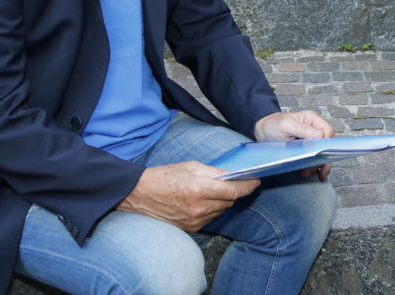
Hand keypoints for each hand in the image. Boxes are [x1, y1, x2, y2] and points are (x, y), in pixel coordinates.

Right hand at [117, 161, 258, 231]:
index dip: (248, 185)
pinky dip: (212, 209)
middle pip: (230, 201)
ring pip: (221, 210)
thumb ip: (214, 172)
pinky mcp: (191, 228)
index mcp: (200, 189)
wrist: (139, 194)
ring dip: (223, 200)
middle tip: (234, 181)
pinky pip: (211, 218)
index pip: (234, 191)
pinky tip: (203, 200)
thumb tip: (233, 175)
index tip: (255, 180)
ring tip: (213, 190)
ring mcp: (195, 220)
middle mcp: (199, 208)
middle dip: (234, 191)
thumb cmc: (164, 176)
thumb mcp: (191, 166)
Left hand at [254, 110, 335, 180]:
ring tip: (307, 173)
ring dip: (317, 165)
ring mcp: (310, 140)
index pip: (328, 132)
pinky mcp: (306, 149)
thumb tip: (320, 136)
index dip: (325, 144)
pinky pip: (315, 158)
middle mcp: (314, 129)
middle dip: (321, 158)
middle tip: (311, 168)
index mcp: (312, 119)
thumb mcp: (286, 125)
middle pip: (327, 145)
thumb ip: (303, 129)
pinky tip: (310, 173)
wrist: (262, 132)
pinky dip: (314, 167)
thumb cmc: (272, 125)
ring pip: (322, 154)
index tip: (316, 154)